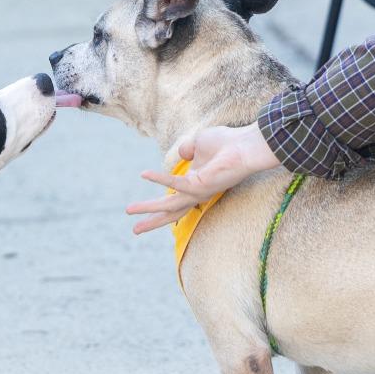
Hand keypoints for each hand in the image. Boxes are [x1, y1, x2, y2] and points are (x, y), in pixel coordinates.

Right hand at [126, 122, 278, 233]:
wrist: (245, 145)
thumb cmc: (228, 143)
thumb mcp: (200, 143)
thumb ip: (188, 149)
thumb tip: (182, 155)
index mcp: (195, 184)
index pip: (175, 200)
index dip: (161, 207)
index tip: (146, 213)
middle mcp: (196, 192)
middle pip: (170, 212)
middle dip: (151, 221)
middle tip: (134, 231)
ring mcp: (198, 192)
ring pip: (169, 205)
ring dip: (148, 209)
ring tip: (128, 210)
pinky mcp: (199, 185)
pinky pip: (175, 183)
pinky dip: (160, 179)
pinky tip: (143, 174)